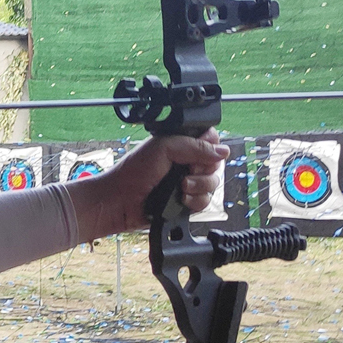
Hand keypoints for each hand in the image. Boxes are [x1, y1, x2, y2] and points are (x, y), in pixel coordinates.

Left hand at [70, 131, 227, 239]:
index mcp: (181, 144)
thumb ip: (194, 145)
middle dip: (203, 169)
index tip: (197, 154)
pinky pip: (205, 202)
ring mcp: (188, 183)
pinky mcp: (186, 202)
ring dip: (198, 186)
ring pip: (213, 184)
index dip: (211, 147)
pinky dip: (195, 201)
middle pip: (216, 163)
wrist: (120, 201)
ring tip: (180, 187)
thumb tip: (222, 151)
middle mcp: (187, 162)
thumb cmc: (133, 172)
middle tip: (186, 170)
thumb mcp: (164, 148)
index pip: (211, 140)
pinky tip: (181, 200)